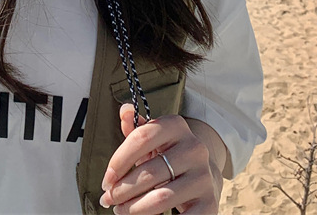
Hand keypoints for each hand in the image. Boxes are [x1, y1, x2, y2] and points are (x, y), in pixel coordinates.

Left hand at [98, 105, 222, 213]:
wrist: (202, 175)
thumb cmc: (168, 155)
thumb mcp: (152, 138)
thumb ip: (135, 126)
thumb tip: (124, 111)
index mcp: (176, 125)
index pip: (140, 138)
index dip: (118, 161)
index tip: (106, 181)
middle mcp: (194, 148)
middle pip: (148, 172)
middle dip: (122, 190)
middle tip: (108, 200)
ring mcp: (203, 176)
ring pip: (161, 198)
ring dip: (134, 208)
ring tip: (120, 211)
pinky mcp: (210, 203)